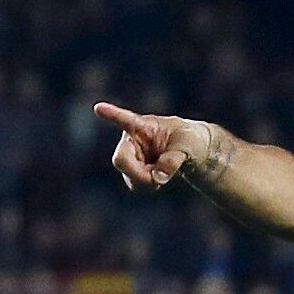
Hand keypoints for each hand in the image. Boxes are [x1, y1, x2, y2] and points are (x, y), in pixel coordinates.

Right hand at [94, 102, 209, 190]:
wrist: (194, 153)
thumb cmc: (190, 141)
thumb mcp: (187, 146)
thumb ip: (172, 160)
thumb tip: (157, 178)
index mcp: (143, 126)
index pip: (126, 119)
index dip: (111, 114)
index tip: (99, 108)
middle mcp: (132, 140)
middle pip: (121, 160)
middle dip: (137, 173)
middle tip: (156, 180)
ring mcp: (131, 157)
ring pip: (129, 176)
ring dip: (147, 180)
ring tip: (164, 173)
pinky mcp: (133, 172)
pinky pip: (136, 185)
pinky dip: (149, 185)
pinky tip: (159, 177)